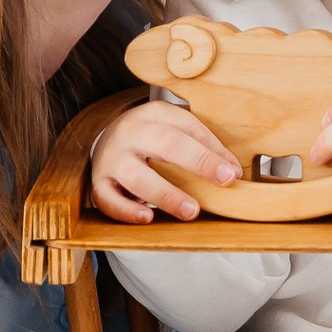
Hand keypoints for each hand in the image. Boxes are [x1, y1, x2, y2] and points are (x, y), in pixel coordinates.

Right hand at [89, 101, 239, 223]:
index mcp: (153, 114)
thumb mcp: (175, 130)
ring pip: (135, 175)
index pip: (186, 126)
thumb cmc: (151, 138)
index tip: (232, 172)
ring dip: (166, 194)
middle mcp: (131, 132)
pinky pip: (107, 198)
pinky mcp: (98, 182)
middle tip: (224, 181)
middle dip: (197, 161)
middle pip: (164, 142)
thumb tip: (233, 171)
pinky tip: (147, 218)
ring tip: (191, 210)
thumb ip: (204, 145)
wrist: (106, 140)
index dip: (212, 149)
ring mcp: (112, 158)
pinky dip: (126, 211)